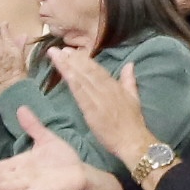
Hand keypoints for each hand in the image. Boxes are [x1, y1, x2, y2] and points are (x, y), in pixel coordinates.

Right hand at [0, 106, 99, 189]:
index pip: (5, 166)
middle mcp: (25, 175)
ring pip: (15, 186)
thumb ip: (33, 127)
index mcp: (23, 162)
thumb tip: (21, 108)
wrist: (80, 173)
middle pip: (6, 177)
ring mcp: (34, 184)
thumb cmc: (61, 157)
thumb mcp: (46, 139)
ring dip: (2, 188)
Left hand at [48, 41, 152, 162]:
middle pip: (86, 71)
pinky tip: (63, 74)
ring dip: (67, 66)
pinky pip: (80, 94)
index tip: (70, 51)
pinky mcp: (92, 110)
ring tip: (56, 56)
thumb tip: (130, 64)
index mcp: (114, 86)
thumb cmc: (133, 122)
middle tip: (57, 49)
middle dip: (71, 59)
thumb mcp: (134, 97)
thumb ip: (129, 80)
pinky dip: (72, 82)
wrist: (132, 140)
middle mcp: (105, 89)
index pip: (96, 69)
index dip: (82, 59)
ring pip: (81, 79)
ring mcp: (98, 99)